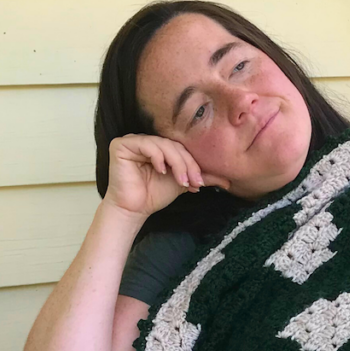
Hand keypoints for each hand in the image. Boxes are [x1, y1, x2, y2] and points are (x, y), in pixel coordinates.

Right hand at [102, 134, 231, 217]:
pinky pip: (146, 144)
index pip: (180, 148)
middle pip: (173, 145)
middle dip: (187, 164)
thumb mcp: (182, 183)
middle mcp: (147, 140)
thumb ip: (202, 177)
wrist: (135, 210)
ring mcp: (133, 141)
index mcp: (160, 146)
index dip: (192, 163)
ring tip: (180, 181)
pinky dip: (157, 157)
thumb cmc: (154, 195)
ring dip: (176, 163)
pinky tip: (161, 171)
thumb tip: (228, 181)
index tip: (199, 183)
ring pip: (163, 144)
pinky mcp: (121, 145)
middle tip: (194, 182)